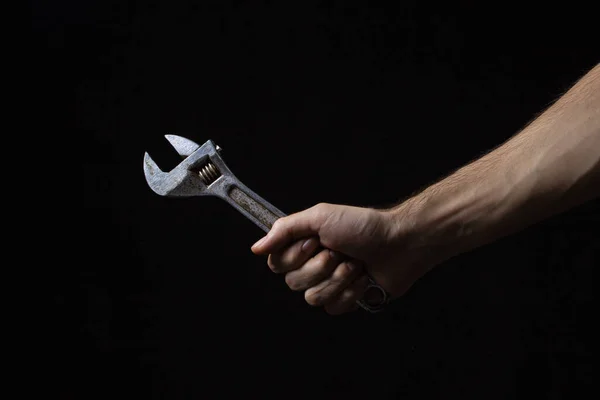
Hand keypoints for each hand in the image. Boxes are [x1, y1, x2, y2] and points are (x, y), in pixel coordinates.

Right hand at [251, 202, 444, 313]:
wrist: (399, 243)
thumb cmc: (363, 226)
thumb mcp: (320, 216)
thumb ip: (285, 229)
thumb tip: (256, 247)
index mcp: (303, 245)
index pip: (276, 263)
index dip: (294, 257)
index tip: (315, 241)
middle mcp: (312, 265)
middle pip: (293, 283)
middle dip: (320, 267)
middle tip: (339, 251)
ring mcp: (329, 284)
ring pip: (312, 298)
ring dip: (338, 279)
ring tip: (354, 264)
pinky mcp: (346, 300)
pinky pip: (333, 308)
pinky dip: (351, 292)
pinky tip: (363, 278)